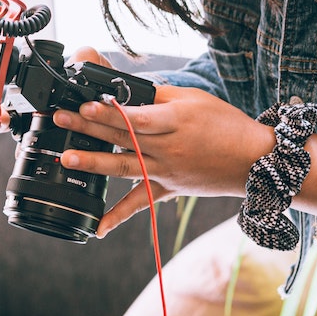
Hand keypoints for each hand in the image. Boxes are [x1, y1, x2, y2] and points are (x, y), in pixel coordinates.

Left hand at [51, 47, 276, 236]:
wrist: (255, 161)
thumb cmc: (226, 124)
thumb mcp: (194, 99)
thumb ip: (158, 95)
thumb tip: (126, 87)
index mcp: (176, 121)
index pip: (137, 116)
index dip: (110, 111)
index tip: (85, 104)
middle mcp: (169, 148)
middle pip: (123, 137)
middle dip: (89, 127)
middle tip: (61, 119)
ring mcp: (167, 172)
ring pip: (125, 168)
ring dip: (94, 163)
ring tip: (67, 158)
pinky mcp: (168, 189)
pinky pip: (141, 204)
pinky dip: (118, 217)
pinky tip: (97, 227)